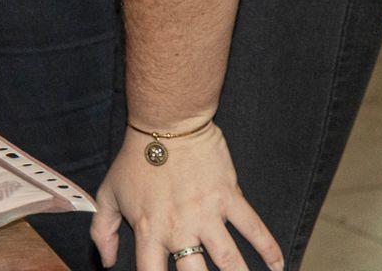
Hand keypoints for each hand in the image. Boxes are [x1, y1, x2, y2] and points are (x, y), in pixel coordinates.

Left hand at [91, 123, 283, 270]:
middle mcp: (180, 228)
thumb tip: (106, 262)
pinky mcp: (230, 198)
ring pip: (231, 259)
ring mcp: (208, 214)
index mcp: (149, 230)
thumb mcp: (109, 194)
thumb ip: (103, 231)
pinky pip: (254, 228)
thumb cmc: (135, 159)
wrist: (166, 124)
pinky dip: (270, 248)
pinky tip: (278, 266)